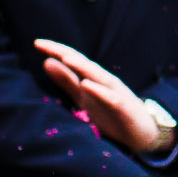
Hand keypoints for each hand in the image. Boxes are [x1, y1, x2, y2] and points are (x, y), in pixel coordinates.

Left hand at [33, 37, 162, 152]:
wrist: (142, 133)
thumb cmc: (111, 113)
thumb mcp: (83, 97)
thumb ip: (66, 81)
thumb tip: (46, 62)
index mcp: (93, 78)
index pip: (73, 60)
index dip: (55, 51)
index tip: (36, 43)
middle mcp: (104, 80)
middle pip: (82, 63)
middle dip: (63, 53)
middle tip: (42, 44)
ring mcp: (115, 92)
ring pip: (97, 76)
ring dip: (81, 66)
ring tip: (64, 57)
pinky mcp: (123, 107)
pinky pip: (110, 97)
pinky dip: (98, 90)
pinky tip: (86, 84)